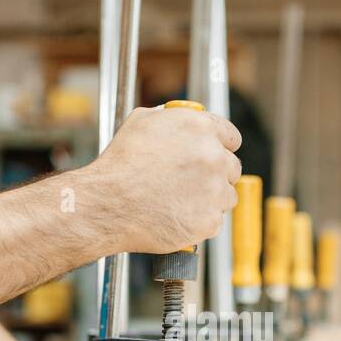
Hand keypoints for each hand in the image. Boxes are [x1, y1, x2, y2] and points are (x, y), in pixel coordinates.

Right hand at [87, 105, 241, 253]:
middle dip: (215, 175)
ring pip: (226, 196)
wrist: (108, 204)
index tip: (214, 156)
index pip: (231, 137)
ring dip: (210, 199)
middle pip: (232, 168)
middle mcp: (213, 156)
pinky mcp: (210, 220)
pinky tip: (176, 216)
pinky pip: (214, 221)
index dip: (221, 147)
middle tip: (191, 183)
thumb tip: (182, 122)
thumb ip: (173, 120)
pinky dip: (199, 221)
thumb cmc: (120, 165)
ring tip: (179, 201)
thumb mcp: (142, 122)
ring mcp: (214, 190)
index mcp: (200, 128)